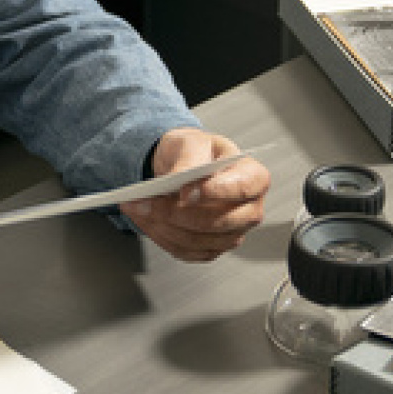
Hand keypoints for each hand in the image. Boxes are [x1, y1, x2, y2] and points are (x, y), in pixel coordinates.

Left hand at [120, 128, 268, 262]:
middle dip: (177, 212)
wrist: (183, 166)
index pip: (243, 189)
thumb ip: (191, 160)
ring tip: (139, 207)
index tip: (186, 191)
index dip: (216, 192)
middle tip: (147, 200)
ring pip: (197, 240)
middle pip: (217, 222)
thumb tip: (186, 184)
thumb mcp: (192, 143)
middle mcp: (248, 210)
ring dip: (163, 225)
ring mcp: (232, 233)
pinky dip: (160, 236)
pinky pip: (185, 251)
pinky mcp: (212, 248)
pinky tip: (146, 219)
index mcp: (254, 178)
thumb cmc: (195, 152)